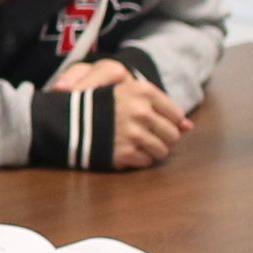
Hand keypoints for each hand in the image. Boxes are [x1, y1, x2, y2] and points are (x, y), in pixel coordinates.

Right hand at [51, 62, 189, 167]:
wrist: (63, 120)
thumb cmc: (96, 104)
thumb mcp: (126, 93)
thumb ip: (160, 106)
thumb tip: (188, 127)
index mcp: (142, 91)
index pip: (176, 113)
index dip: (170, 122)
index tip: (157, 125)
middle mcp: (141, 111)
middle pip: (172, 134)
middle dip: (163, 139)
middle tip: (146, 137)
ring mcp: (133, 133)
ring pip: (161, 151)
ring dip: (152, 151)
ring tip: (136, 146)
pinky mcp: (124, 152)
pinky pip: (145, 162)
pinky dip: (139, 160)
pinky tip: (126, 153)